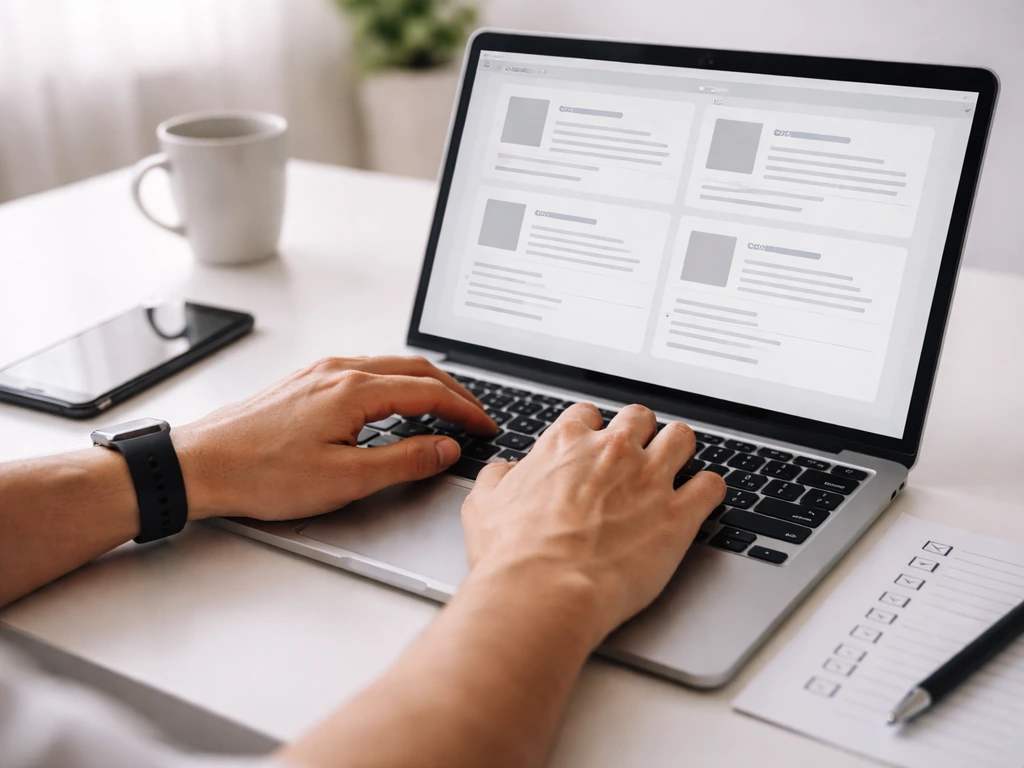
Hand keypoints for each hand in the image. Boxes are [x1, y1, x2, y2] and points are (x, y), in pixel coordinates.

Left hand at [172, 356, 496, 520]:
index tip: (484, 426)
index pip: (429, 391)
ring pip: (387, 367)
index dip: (464, 410)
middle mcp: (338, 370)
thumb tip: (445, 447)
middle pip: (413, 369)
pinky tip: (391, 406)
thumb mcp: (345, 479)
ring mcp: (318, 373)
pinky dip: (393, 385)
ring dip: (422, 384)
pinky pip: (362, 372)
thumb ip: (404, 461)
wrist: (198, 465)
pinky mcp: (303, 383)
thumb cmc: (260, 474)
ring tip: (442, 409)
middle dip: (451, 390)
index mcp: (354, 390)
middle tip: (474, 414)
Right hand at [461, 403, 725, 645]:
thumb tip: (505, 471)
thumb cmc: (511, 555)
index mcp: (565, 444)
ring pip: (682, 438)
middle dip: (640, 433)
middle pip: (640, 417)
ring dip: (679, 450)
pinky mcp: (679, 515)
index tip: (593, 446)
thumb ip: (498, 478)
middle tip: (637, 456)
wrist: (543, 591)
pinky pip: (711, 485)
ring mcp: (649, 479)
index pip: (587, 415)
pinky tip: (702, 499)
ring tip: (676, 467)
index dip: (591, 430)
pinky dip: (709, 490)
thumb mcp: (484, 505)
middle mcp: (612, 451)